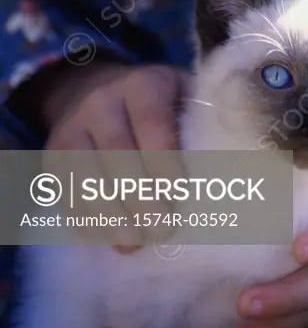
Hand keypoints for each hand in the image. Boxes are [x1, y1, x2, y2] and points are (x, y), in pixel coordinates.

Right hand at [40, 60, 191, 251]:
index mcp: (144, 83)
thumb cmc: (161, 105)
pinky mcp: (52, 153)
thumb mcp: (184, 97)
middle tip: (162, 230)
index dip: (164, 160)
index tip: (179, 194)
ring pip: (84, 172)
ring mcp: (72, 126)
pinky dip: (84, 218)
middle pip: (117, 150)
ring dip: (108, 213)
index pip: (152, 120)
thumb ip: (203, 123)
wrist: (99, 91)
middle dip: (139, 195)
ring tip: (133, 244)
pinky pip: (64, 189)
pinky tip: (106, 238)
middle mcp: (103, 100)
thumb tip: (235, 169)